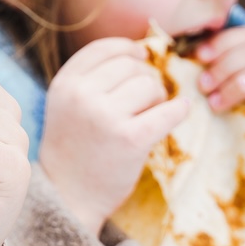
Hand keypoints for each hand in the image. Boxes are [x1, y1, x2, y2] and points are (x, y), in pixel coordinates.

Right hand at [39, 37, 189, 235]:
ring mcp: (105, 116)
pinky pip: (168, 111)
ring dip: (157, 98)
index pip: (103, 49)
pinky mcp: (131, 139)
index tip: (142, 58)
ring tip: (148, 116)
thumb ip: (92, 78)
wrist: (69, 196)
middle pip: (131, 67)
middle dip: (144, 80)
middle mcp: (81, 96)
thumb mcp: (67, 105)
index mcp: (64, 84)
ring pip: (150, 86)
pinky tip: (180, 112)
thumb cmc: (74, 149)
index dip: (128, 49)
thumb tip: (143, 50)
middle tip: (143, 103)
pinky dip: (179, 110)